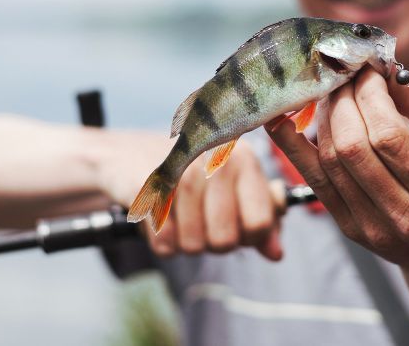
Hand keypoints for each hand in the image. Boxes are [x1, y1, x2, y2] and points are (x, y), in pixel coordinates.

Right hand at [128, 141, 283, 261]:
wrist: (132, 154)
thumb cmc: (194, 176)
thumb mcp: (234, 189)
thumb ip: (261, 219)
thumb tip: (276, 253)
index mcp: (244, 160)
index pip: (260, 223)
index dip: (248, 237)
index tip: (236, 226)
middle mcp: (216, 160)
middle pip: (225, 241)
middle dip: (212, 242)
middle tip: (202, 222)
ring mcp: (180, 171)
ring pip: (193, 245)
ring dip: (185, 242)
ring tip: (180, 217)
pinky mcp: (147, 186)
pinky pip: (164, 243)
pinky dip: (161, 241)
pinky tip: (160, 218)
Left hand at [267, 68, 408, 273]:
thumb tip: (385, 72)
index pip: (388, 134)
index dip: (369, 95)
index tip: (366, 70)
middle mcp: (404, 214)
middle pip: (352, 146)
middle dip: (342, 101)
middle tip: (344, 76)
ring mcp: (371, 225)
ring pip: (330, 161)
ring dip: (323, 118)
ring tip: (332, 94)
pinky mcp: (347, 228)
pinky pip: (313, 180)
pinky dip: (293, 146)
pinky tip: (282, 119)